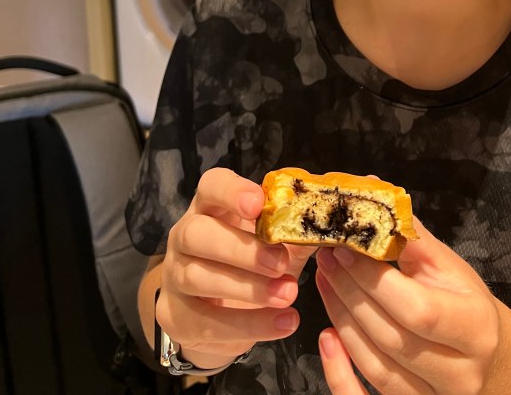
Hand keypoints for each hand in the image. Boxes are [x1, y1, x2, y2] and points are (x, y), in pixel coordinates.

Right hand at [156, 167, 315, 369]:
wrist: (216, 313)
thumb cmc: (252, 263)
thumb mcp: (276, 241)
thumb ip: (299, 228)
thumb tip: (337, 217)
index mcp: (211, 207)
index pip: (211, 186)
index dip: (232, 192)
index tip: (258, 203)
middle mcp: (185, 235)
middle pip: (198, 233)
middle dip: (241, 249)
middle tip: (280, 263)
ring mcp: (174, 276)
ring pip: (198, 276)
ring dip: (248, 288)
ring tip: (289, 295)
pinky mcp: (176, 316)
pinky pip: (205, 322)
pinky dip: (248, 325)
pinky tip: (283, 324)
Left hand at [315, 219, 499, 394]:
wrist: (487, 356)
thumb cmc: (463, 301)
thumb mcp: (448, 266)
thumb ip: (409, 236)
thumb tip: (371, 191)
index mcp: (475, 326)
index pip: (417, 309)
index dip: (374, 280)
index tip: (344, 249)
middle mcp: (461, 372)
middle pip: (392, 339)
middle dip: (351, 294)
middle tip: (325, 258)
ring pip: (378, 369)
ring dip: (342, 320)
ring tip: (323, 281)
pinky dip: (340, 374)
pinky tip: (326, 338)